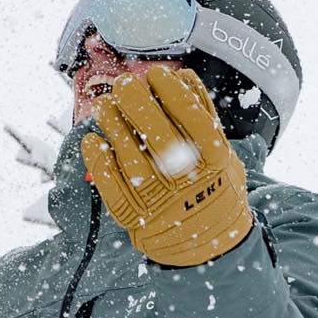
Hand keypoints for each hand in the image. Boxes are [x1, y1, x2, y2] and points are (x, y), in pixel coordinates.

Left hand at [82, 66, 251, 266]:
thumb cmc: (212, 187)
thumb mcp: (225, 155)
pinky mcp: (132, 213)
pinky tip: (92, 139)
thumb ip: (207, 120)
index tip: (155, 73)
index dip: (171, 91)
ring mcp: (157, 198)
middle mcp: (186, 179)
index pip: (192, 118)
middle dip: (136, 101)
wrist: (207, 244)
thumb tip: (183, 78)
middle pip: (157, 133)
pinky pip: (109, 183)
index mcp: (214, 161)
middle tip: (124, 83)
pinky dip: (98, 159)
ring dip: (113, 125)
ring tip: (104, 105)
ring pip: (129, 155)